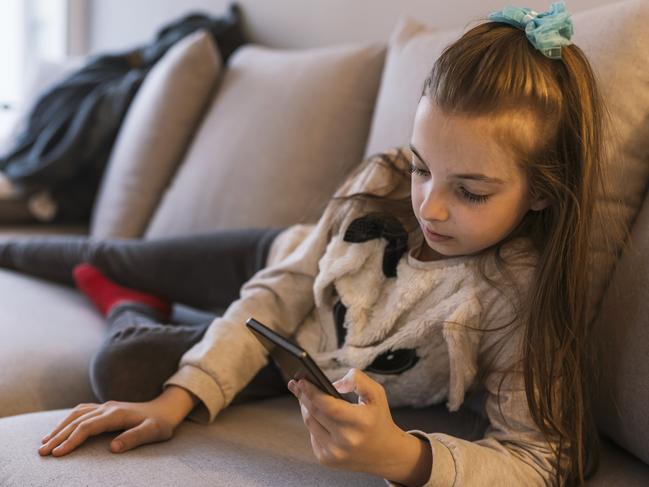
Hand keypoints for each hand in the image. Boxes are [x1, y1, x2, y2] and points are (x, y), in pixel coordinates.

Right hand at [38, 386, 197, 456]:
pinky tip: (59, 429)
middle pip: (77, 420)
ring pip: (76, 414)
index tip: (58, 454)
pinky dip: (67, 420)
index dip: (72, 440)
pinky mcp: (105, 409)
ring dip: (59, 427)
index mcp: (117, 414)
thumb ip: (135, 438)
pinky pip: (81, 411)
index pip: (88, 426)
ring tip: (44, 443)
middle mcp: (108, 408)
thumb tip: (113, 448)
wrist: (166, 409)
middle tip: (42, 452)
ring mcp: (106, 406)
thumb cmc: (161, 423)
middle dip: (58, 436)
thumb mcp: (153, 432)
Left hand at [288, 368, 403, 472]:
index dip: (312, 392)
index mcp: (360, 422)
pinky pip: (312, 435)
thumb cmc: (379, 420)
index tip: (302, 381)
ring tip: (303, 395)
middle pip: (315, 413)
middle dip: (303, 396)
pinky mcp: (327, 460)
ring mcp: (335, 453)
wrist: (385, 453)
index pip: (328, 406)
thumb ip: (358, 380)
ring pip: (310, 423)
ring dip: (305, 408)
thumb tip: (335, 384)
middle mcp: (346, 440)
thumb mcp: (376, 394)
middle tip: (297, 384)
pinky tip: (315, 414)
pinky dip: (312, 423)